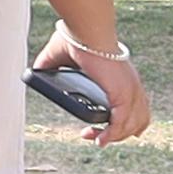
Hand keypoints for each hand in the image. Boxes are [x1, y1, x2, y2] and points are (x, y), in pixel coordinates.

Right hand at [37, 24, 152, 142]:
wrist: (85, 32)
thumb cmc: (76, 37)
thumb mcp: (60, 56)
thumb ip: (49, 65)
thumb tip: (35, 71)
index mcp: (122, 77)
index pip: (134, 105)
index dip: (122, 121)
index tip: (101, 128)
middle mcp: (131, 85)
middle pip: (137, 120)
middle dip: (116, 134)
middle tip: (95, 136)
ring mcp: (130, 91)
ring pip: (131, 125)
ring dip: (113, 137)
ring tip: (96, 140)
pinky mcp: (123, 95)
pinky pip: (121, 124)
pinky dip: (110, 136)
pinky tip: (98, 141)